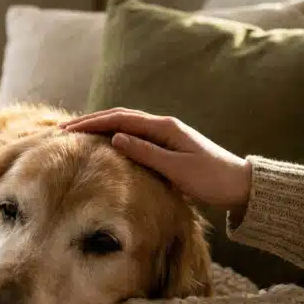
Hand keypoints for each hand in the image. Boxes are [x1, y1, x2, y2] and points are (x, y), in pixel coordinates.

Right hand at [60, 108, 251, 213]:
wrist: (239, 185)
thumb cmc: (211, 179)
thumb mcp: (176, 168)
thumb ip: (145, 152)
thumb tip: (114, 138)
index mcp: (164, 127)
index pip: (119, 120)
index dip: (92, 123)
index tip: (68, 130)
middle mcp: (163, 126)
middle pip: (119, 117)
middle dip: (90, 122)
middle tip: (64, 130)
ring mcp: (165, 135)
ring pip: (125, 125)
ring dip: (100, 127)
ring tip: (77, 135)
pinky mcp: (167, 146)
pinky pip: (133, 136)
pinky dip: (113, 136)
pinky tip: (104, 144)